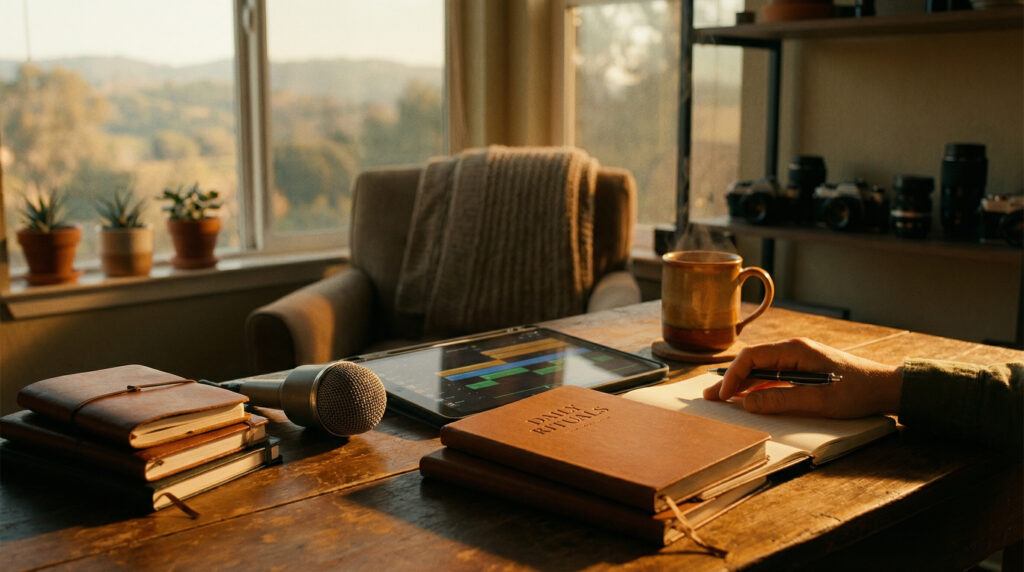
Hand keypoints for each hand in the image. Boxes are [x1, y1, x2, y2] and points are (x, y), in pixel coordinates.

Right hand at [702, 338, 902, 418]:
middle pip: (752, 361)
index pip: (752, 357)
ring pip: (761, 369)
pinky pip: (774, 375)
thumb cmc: (857, 392)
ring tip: (723, 399)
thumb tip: (747, 403)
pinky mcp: (804, 368)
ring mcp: (799, 358)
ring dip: (743, 384)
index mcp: (795, 350)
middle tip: (710, 398)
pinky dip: (758, 386)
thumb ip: (780, 400)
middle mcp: (794, 349)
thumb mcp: (819, 401)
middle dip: (731, 380)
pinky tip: (748, 398)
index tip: (723, 396)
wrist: (887, 387)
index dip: (733, 376)